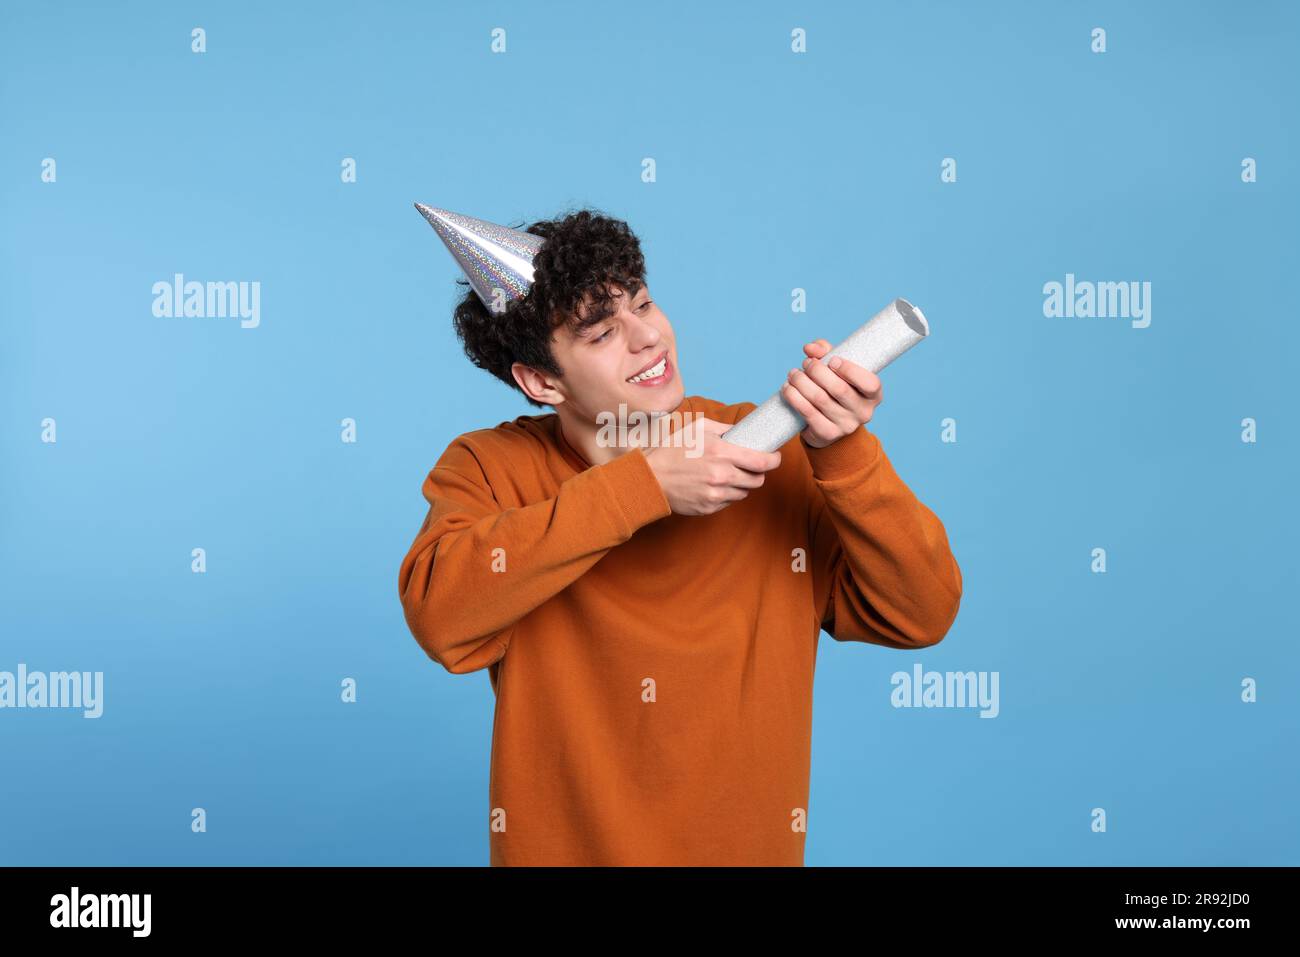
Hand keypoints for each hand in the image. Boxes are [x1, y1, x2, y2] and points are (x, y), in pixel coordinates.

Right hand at [643, 418, 781, 515]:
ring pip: (744, 492)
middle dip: (758, 473)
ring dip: (741, 484)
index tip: (774, 457)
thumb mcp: (697, 429)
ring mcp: (716, 494)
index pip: (762, 462)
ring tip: (727, 475)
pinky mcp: (709, 508)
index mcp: (721, 452)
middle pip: (758, 480)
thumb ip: (724, 429)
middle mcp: (722, 475)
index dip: (774, 460)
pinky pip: (729, 502)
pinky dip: (727, 494)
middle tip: (750, 466)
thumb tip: (742, 430)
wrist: (649, 478)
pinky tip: (713, 485)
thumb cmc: (671, 450)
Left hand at [782, 339, 883, 448]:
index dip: (849, 370)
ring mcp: (846, 426)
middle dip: (817, 371)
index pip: (869, 383)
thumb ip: (826, 353)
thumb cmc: (835, 388)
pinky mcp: (827, 433)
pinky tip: (788, 388)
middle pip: (839, 389)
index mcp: (873, 395)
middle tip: (806, 363)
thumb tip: (810, 348)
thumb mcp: (836, 368)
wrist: (828, 424)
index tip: (832, 360)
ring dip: (801, 382)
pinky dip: (794, 397)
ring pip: (820, 399)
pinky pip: (807, 412)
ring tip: (793, 374)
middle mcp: (863, 412)